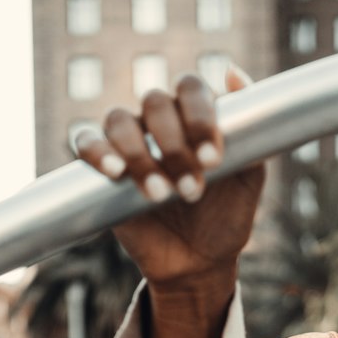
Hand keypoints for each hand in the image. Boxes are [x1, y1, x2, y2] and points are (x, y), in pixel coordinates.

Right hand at [73, 67, 265, 289]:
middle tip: (192, 189)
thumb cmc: (225, 218)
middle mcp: (159, 123)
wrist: (199, 265)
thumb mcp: (249, 180)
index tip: (212, 161)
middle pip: (154, 101)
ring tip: (161, 194)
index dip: (199, 118)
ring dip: (140, 155)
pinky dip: (98, 153)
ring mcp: (129, 143)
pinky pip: (86, 143)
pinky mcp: (102, 170)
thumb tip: (232, 72)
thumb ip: (250, 132)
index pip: (190, 89)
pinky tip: (117, 173)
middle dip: (175, 146)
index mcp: (194, 117)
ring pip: (119, 120)